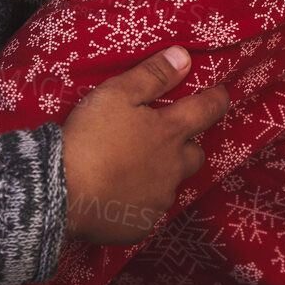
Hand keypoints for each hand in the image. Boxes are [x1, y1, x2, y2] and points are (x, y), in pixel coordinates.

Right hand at [59, 46, 229, 244]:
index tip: (221, 94)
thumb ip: (153, 75)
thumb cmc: (92, 136)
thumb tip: (184, 57)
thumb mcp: (118, 94)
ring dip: (158, 175)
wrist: (63, 190)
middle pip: (195, 155)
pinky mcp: (141, 226)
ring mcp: (158, 200)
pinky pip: (146, 211)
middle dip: (186, 146)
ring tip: (128, 167)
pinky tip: (115, 194)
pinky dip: (136, 201)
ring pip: (169, 184)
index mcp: (169, 134)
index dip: (216, 100)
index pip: (206, 111)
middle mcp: (172, 169)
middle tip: (163, 139)